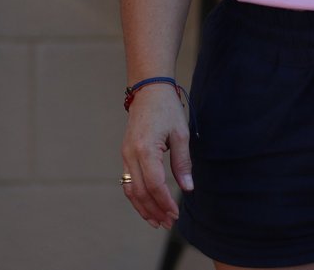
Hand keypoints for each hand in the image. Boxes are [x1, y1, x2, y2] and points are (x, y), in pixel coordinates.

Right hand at [120, 84, 192, 228]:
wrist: (148, 90)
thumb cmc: (166, 109)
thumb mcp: (180, 134)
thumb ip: (182, 162)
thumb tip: (188, 187)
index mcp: (146, 149)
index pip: (154, 185)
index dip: (165, 202)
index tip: (175, 214)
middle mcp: (131, 154)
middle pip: (140, 191)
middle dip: (154, 210)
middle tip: (168, 223)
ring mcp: (125, 155)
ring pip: (130, 189)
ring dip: (143, 208)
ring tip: (156, 222)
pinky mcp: (125, 154)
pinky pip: (128, 181)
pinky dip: (136, 196)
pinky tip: (147, 206)